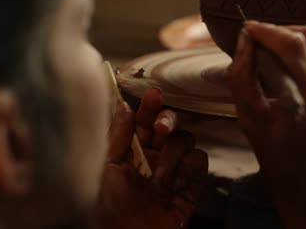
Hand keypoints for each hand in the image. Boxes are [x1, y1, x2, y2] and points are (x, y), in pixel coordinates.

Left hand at [96, 89, 207, 228]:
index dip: (149, 107)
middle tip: (160, 128)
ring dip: (173, 154)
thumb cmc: (107, 210)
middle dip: (167, 121)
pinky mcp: (191, 187)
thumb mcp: (106, 168)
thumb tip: (124, 104)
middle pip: (170, 125)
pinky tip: (177, 180)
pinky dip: (191, 166)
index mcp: (131, 153)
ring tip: (160, 176)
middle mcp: (154, 159)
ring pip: (186, 141)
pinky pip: (200, 162)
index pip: (144, 121)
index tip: (153, 95)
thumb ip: (117, 136)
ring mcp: (173, 173)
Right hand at [227, 22, 305, 228]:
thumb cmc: (278, 160)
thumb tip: (245, 41)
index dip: (267, 31)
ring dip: (302, 35)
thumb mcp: (249, 122)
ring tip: (279, 45)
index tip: (248, 29)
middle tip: (262, 37)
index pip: (293, 47)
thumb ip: (241, 78)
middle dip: (283, 30)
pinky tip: (299, 61)